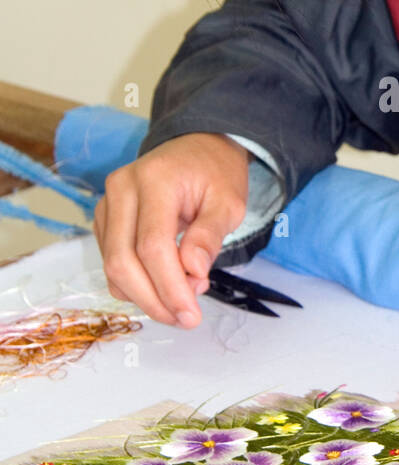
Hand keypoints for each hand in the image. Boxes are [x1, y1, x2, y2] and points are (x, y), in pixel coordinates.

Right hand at [93, 133, 249, 326]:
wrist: (197, 146)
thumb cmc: (216, 173)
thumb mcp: (229, 201)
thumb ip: (211, 235)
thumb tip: (193, 272)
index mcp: (155, 179)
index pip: (152, 245)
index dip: (169, 287)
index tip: (191, 315)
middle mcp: (121, 189)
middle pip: (122, 260)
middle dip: (153, 300)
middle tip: (185, 318)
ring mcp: (107, 203)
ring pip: (112, 266)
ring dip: (144, 296)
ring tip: (182, 299)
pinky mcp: (104, 218)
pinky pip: (111, 262)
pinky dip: (135, 284)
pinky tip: (165, 285)